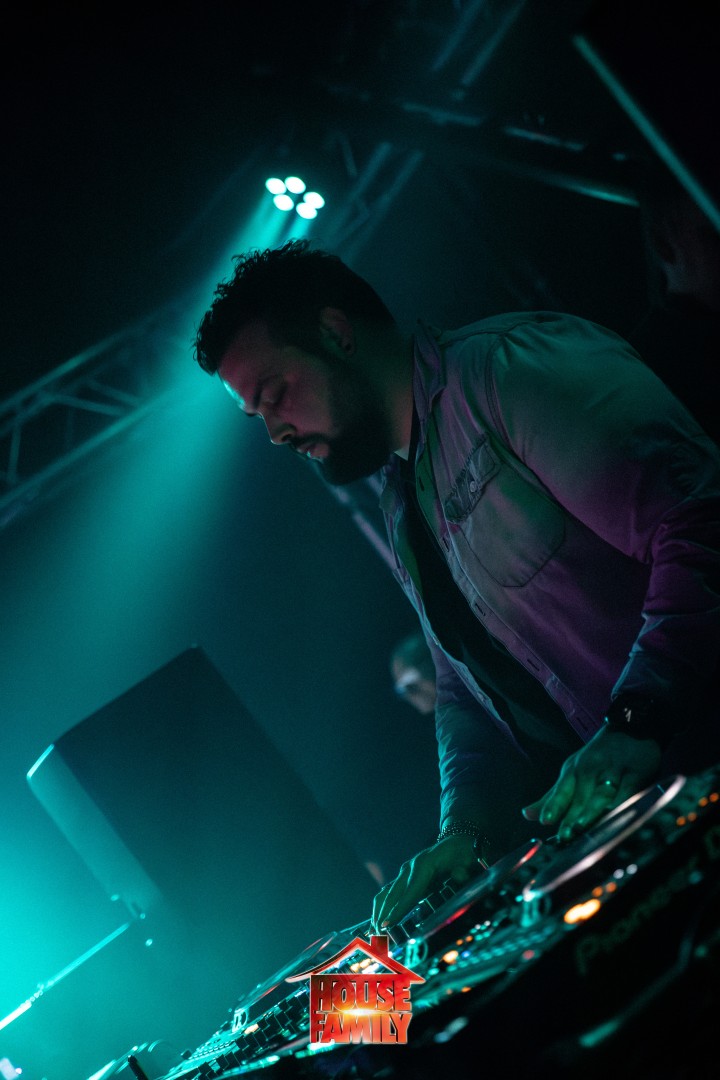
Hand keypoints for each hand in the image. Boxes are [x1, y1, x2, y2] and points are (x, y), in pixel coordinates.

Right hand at [371, 833, 480, 932]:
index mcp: (425, 865)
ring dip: (378, 913)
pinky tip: (377, 922)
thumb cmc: (462, 854)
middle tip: (376, 936)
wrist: (455, 842)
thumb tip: (461, 877)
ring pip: (386, 893)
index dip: (398, 909)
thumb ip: (464, 870)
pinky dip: (381, 908)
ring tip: (372, 932)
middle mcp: (411, 868)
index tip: (386, 925)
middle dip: (383, 915)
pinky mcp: (405, 878)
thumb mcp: (467, 861)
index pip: (410, 891)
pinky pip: (389, 893)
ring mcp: (405, 872)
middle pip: (392, 894)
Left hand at [522, 726, 661, 842]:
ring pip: (601, 793)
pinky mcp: (635, 773)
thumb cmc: (597, 759)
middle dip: (572, 816)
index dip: (554, 805)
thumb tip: (527, 815)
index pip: (562, 790)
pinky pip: (627, 791)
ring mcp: (613, 769)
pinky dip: (621, 803)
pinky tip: (615, 816)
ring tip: (583, 826)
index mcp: (573, 770)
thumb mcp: (572, 773)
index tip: (545, 820)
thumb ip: (552, 797)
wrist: (631, 730)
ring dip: (593, 810)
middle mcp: (591, 768)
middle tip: (565, 835)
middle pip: (580, 796)